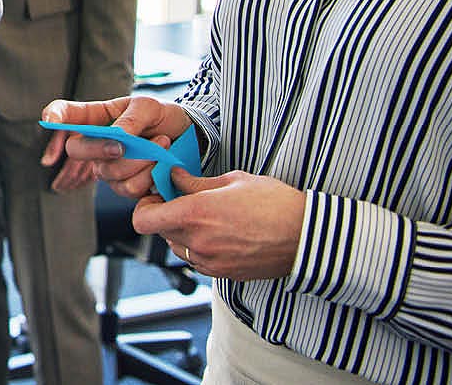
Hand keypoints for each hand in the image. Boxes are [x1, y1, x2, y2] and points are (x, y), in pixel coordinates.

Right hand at [42, 94, 192, 199]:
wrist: (189, 139)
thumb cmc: (163, 117)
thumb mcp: (149, 107)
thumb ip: (130, 119)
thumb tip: (116, 137)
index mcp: (96, 117)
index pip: (65, 114)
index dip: (53, 117)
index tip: (51, 123)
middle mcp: (96, 144)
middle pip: (76, 151)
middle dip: (99, 149)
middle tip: (124, 144)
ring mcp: (108, 167)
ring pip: (108, 172)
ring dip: (139, 160)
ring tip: (161, 143)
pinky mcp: (125, 186)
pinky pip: (128, 188)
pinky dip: (149, 175)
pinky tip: (160, 163)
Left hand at [133, 168, 305, 280]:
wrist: (308, 238)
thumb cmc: (276, 204)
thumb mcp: (233, 181)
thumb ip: (195, 182)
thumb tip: (173, 177)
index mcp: (196, 214)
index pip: (143, 219)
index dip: (145, 206)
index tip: (159, 195)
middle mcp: (198, 242)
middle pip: (159, 231)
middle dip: (165, 215)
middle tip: (182, 200)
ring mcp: (209, 262)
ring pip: (176, 246)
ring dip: (181, 231)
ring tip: (206, 216)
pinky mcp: (222, 274)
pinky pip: (195, 259)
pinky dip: (198, 246)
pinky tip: (219, 232)